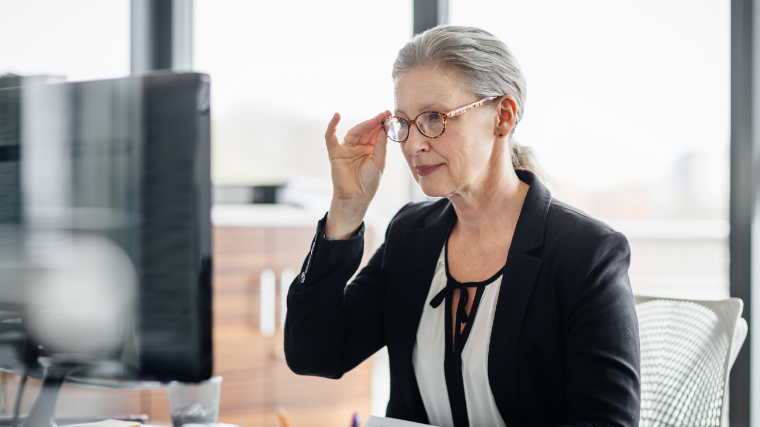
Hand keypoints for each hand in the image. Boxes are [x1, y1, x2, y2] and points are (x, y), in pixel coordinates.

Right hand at [324, 110, 390, 237]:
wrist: (356, 197)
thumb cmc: (369, 183)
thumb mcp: (379, 162)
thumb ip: (380, 145)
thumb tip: (383, 128)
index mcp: (370, 150)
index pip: (376, 133)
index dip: (382, 124)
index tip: (389, 114)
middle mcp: (358, 147)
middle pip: (365, 131)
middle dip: (374, 122)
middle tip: (384, 114)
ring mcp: (346, 149)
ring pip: (354, 132)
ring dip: (364, 125)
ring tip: (375, 119)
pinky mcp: (335, 153)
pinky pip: (330, 137)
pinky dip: (332, 126)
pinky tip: (336, 116)